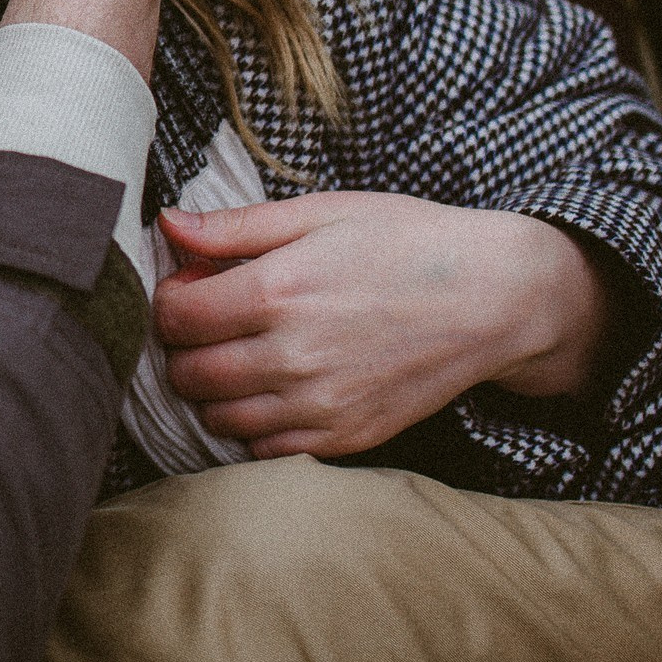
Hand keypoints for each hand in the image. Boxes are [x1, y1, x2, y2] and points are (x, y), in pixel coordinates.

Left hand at [152, 191, 611, 457]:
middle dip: (184, 346)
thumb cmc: (406, 242)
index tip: (191, 287)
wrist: (493, 299)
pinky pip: (264, 448)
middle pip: (188, 373)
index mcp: (277, 292)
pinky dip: (251, 424)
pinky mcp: (345, 438)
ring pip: (217, 417)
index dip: (170, 299)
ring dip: (211, 390)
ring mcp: (319, 405)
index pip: (174, 316)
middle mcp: (291, 357)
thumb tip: (167, 225)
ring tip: (239, 354)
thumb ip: (236, 227)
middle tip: (210, 322)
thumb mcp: (320, 213)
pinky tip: (272, 389)